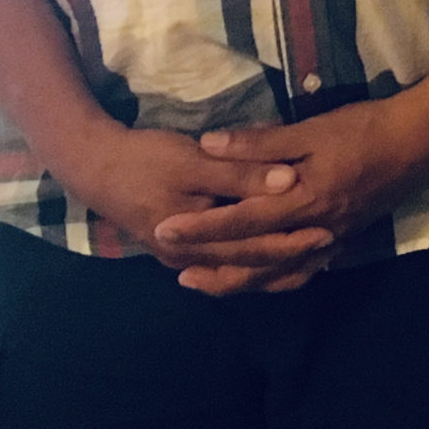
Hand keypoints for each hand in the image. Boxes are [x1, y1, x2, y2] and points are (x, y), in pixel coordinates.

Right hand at [37, 109, 326, 280]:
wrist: (93, 167)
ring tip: (318, 253)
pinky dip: (256, 262)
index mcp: (194, 237)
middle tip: (334, 244)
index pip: (255, 246)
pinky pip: (227, 263)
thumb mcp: (194, 160)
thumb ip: (242, 171)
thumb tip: (289, 179)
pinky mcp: (182, 250)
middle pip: (251, 263)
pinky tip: (282, 254)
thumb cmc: (144, 159)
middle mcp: (189, 258)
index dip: (294, 239)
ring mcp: (183, 258)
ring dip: (277, 264)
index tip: (330, 230)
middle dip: (293, 255)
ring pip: (239, 269)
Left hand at [151, 89, 428, 293]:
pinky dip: (278, 279)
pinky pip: (305, 270)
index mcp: (303, 200)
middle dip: (211, 262)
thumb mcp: (312, 129)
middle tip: (172, 267)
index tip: (165, 230)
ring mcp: (332, 239)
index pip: (241, 220)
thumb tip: (208, 145)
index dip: (201, 227)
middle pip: (254, 257)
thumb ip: (260, 143)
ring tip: (205, 282)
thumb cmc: (366, 128)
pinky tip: (262, 279)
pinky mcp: (345, 239)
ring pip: (278, 273)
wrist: (421, 140)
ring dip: (239, 281)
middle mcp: (314, 229)